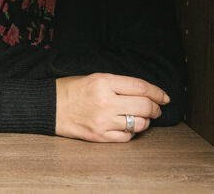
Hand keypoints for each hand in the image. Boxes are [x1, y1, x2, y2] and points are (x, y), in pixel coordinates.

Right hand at [55, 73, 169, 141]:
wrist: (49, 106)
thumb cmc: (70, 90)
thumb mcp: (93, 77)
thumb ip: (118, 84)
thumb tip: (145, 93)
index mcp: (103, 81)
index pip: (141, 87)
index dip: (157, 92)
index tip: (164, 96)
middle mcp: (105, 101)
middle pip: (145, 106)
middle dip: (155, 108)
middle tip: (156, 108)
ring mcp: (103, 120)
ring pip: (139, 123)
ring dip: (145, 121)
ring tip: (139, 117)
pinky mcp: (100, 135)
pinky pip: (127, 137)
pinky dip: (131, 132)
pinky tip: (126, 126)